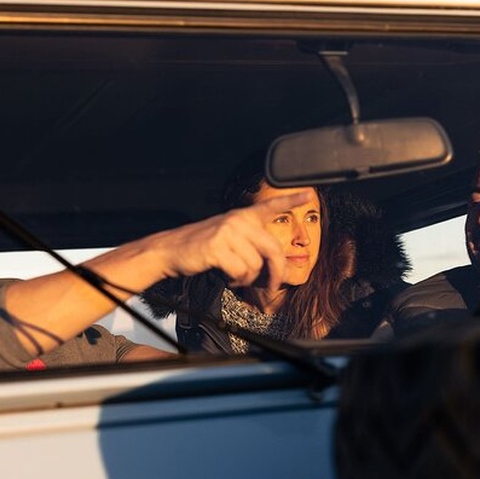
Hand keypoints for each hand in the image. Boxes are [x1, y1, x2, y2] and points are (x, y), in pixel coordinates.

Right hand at [156, 190, 311, 290]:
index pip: (271, 206)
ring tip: (235, 276)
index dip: (291, 199)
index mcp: (242, 216)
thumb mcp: (228, 236)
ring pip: (256, 265)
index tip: (309, 193)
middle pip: (273, 249)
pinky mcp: (218, 247)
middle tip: (272, 285)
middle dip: (276, 272)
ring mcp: (228, 232)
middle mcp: (237, 220)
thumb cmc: (202, 247)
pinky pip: (241, 271)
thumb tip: (273, 267)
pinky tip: (226, 277)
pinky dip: (236, 281)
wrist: (170, 250)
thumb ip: (250, 243)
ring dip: (248, 278)